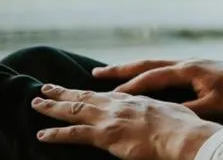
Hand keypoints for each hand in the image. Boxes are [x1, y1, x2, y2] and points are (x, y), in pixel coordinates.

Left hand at [33, 84, 221, 159]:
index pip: (111, 94)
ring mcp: (111, 118)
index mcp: (138, 99)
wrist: (183, 135)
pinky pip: (74, 134)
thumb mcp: (175, 112)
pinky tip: (42, 135)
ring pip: (75, 109)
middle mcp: (121, 104)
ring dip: (53, 107)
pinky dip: (56, 134)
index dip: (95, 91)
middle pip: (87, 96)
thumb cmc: (185, 128)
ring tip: (36, 103)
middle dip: (65, 92)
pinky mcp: (105, 134)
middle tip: (46, 87)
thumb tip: (163, 114)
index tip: (84, 87)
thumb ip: (162, 110)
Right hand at [91, 59, 222, 118]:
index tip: (102, 97)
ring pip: (158, 65)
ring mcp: (197, 64)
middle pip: (149, 65)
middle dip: (122, 70)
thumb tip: (160, 118)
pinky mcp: (203, 69)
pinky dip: (152, 73)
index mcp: (189, 70)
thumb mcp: (214, 107)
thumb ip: (186, 112)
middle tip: (95, 73)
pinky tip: (147, 80)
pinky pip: (169, 70)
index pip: (151, 79)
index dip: (127, 88)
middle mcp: (189, 63)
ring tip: (113, 75)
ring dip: (135, 70)